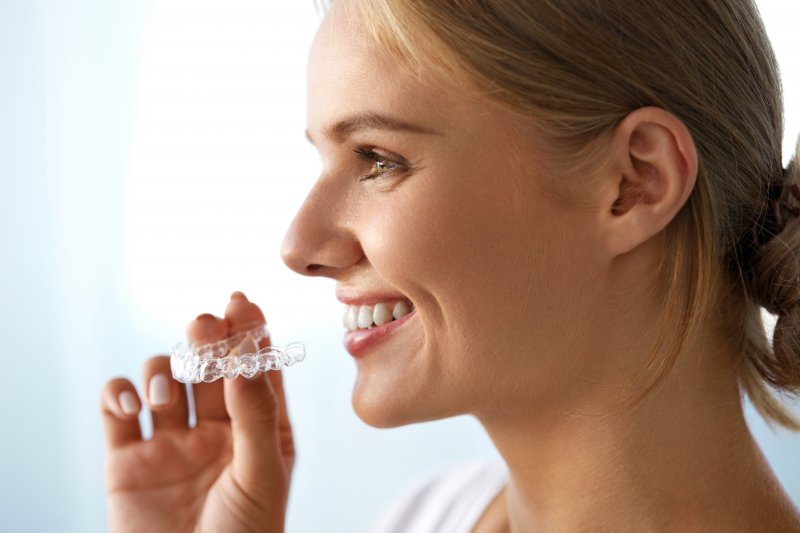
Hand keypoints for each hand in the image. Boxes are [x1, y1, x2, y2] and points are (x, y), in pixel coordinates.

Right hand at [100, 292, 294, 532]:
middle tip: (204, 324)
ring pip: (163, 376)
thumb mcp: (262, 476)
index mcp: (258, 429)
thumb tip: (246, 359)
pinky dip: (117, 392)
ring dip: (161, 368)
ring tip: (164, 390)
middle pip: (208, 364)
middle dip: (205, 339)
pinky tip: (129, 402)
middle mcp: (215, 429)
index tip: (242, 303)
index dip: (249, 332)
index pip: (256, 368)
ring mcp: (170, 441)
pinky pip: (117, 407)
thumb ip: (256, 415)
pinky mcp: (127, 459)